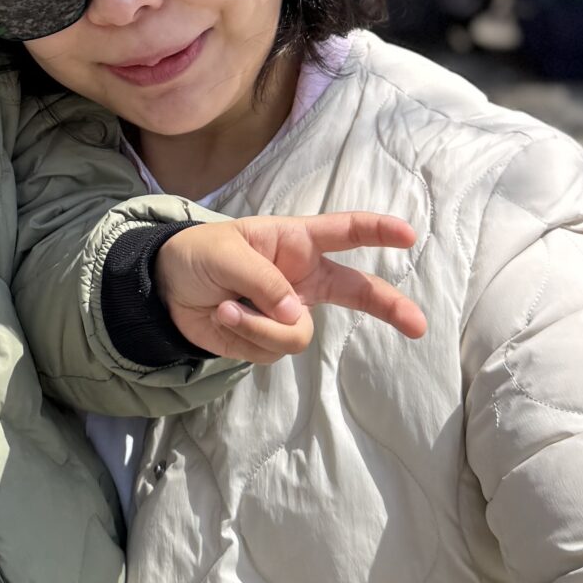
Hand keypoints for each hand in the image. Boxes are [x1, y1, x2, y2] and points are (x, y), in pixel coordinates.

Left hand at [154, 213, 425, 361]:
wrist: (164, 290)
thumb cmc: (198, 254)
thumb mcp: (227, 254)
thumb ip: (264, 283)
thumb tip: (297, 319)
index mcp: (295, 242)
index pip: (344, 232)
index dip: (377, 231)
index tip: (408, 235)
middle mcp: (301, 277)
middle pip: (357, 291)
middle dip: (389, 307)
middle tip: (418, 325)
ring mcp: (288, 311)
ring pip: (298, 334)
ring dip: (259, 326)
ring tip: (225, 307)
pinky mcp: (269, 340)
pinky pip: (271, 351)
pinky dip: (245, 338)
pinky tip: (223, 319)